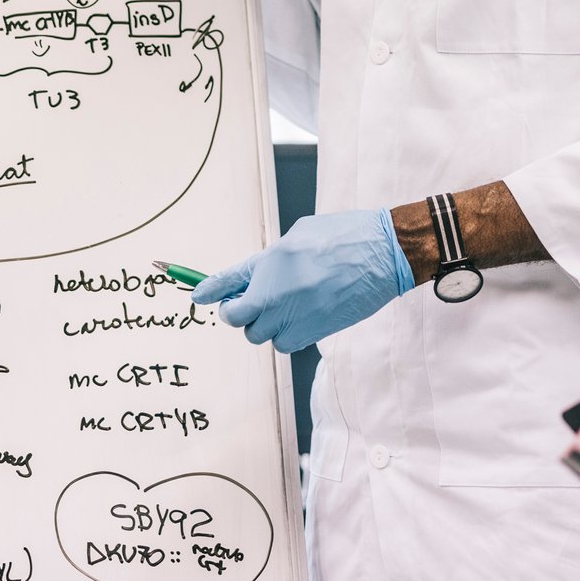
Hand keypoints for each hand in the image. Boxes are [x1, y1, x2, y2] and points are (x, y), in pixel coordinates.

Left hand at [190, 209, 414, 353]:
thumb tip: (257, 277)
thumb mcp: (298, 236)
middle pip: (238, 318)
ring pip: (262, 336)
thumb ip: (272, 260)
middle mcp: (275, 293)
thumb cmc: (343, 236)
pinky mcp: (313, 333)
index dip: (209, 290)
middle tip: (252, 301)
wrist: (382, 254)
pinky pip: (286, 344)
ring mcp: (293, 316)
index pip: (227, 282)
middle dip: (241, 311)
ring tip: (286, 307)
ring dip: (266, 325)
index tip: (197, 295)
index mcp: (270, 261)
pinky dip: (288, 335)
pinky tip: (302, 317)